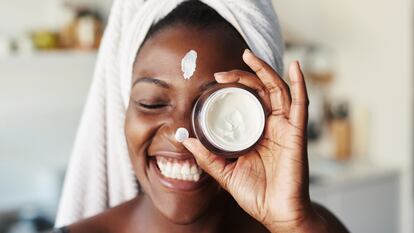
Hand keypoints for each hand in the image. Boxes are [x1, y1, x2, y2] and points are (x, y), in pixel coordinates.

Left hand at [183, 49, 324, 231]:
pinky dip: (300, 83)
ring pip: (278, 90)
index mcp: (256, 132)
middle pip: (260, 91)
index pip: (246, 101)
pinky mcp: (297, 133)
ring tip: (249, 55)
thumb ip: (207, 156)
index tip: (214, 82)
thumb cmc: (256, 194)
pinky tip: (295, 66)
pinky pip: (301, 104)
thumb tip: (185, 140)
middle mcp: (271, 126)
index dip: (233, 88)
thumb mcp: (225, 172)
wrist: (276, 213)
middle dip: (243, 76)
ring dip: (265, 71)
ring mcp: (285, 127)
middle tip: (221, 73)